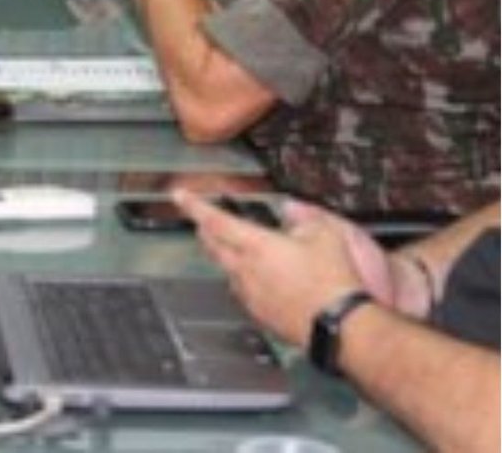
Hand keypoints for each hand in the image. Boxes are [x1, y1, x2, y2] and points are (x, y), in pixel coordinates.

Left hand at [174, 188, 367, 345]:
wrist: (342, 327)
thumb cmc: (334, 282)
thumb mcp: (327, 235)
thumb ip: (305, 218)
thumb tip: (291, 212)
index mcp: (256, 246)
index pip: (216, 221)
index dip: (195, 205)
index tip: (180, 195)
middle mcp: (246, 271)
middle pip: (213, 247)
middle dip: (206, 232)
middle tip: (205, 223)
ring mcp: (251, 296)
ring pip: (227, 271)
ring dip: (226, 258)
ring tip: (235, 250)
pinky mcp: (261, 316)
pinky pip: (244, 294)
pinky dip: (245, 282)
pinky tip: (261, 282)